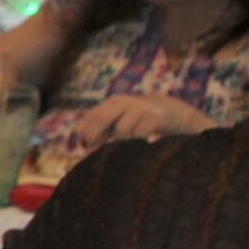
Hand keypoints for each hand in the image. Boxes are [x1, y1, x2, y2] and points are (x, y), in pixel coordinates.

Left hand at [71, 93, 210, 145]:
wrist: (171, 112)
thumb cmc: (136, 120)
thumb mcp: (116, 123)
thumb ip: (98, 132)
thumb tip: (78, 144)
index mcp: (111, 104)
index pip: (91, 116)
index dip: (83, 131)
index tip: (81, 145)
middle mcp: (123, 103)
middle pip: (101, 117)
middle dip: (93, 134)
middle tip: (93, 145)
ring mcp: (139, 108)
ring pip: (121, 130)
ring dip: (123, 139)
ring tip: (131, 137)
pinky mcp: (154, 117)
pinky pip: (140, 134)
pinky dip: (139, 139)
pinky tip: (145, 137)